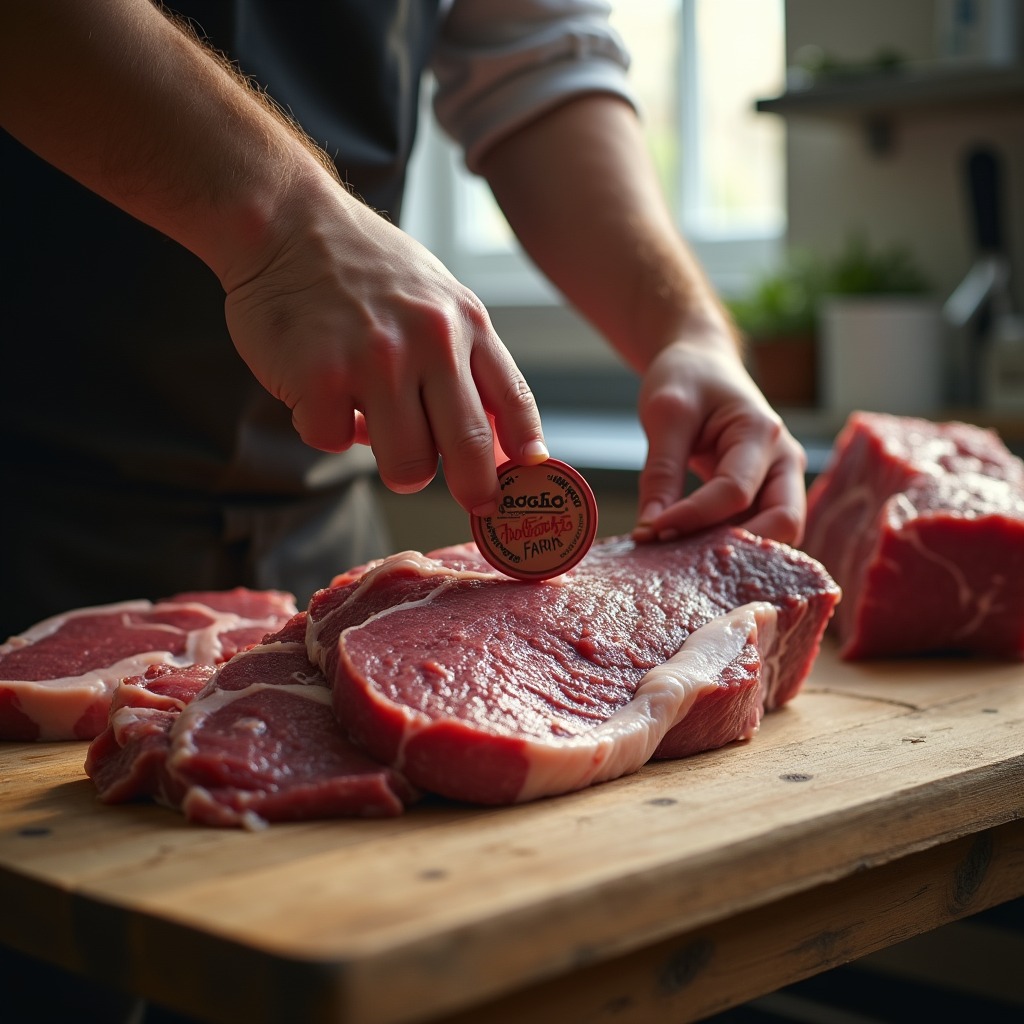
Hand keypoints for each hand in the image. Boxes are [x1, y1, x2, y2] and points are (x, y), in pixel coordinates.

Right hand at [222, 178, 547, 513]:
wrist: (286, 220)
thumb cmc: (366, 267)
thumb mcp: (437, 296)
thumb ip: (467, 357)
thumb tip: (497, 436)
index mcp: (465, 323)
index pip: (513, 402)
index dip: (523, 454)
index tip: (521, 485)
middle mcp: (431, 342)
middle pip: (469, 449)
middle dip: (475, 490)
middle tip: (472, 500)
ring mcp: (376, 361)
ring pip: (408, 465)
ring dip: (397, 465)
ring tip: (377, 431)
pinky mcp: (321, 376)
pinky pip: (336, 443)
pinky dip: (327, 431)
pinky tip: (321, 397)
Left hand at [631, 337, 806, 545]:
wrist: (702, 364)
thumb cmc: (687, 379)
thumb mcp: (665, 414)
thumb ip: (660, 473)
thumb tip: (650, 531)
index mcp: (761, 432)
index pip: (734, 492)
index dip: (692, 518)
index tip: (650, 532)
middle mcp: (784, 460)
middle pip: (783, 523)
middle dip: (735, 547)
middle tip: (680, 557)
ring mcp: (781, 480)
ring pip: (776, 535)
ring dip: (734, 551)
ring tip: (682, 556)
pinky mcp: (767, 494)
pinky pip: (758, 530)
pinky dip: (729, 545)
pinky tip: (691, 549)